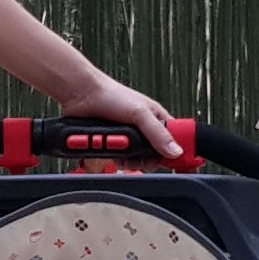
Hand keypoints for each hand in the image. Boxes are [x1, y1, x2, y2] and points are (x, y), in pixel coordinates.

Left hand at [72, 73, 187, 164]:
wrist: (81, 95)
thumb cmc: (109, 94)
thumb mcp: (139, 113)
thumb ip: (158, 133)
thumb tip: (175, 150)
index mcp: (156, 119)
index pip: (174, 141)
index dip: (176, 155)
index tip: (177, 166)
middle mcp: (143, 130)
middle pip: (154, 157)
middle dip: (146, 161)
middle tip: (139, 158)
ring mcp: (127, 138)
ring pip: (135, 161)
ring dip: (128, 161)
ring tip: (120, 152)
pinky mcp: (112, 145)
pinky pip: (118, 160)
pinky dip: (115, 160)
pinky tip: (111, 153)